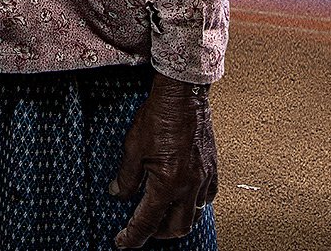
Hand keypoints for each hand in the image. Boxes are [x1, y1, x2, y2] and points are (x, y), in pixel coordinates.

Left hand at [110, 72, 217, 247]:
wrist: (183, 95)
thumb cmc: (158, 117)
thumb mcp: (133, 148)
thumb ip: (126, 177)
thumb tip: (118, 194)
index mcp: (167, 183)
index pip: (148, 221)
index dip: (133, 236)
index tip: (123, 242)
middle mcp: (189, 185)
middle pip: (176, 227)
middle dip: (158, 233)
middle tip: (142, 229)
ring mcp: (204, 178)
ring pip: (194, 216)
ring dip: (178, 222)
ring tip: (163, 217)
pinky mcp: (212, 169)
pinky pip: (207, 198)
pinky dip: (194, 205)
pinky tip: (183, 199)